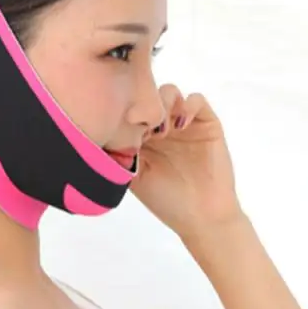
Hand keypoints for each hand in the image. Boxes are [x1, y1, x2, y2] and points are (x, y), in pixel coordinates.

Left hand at [129, 85, 243, 235]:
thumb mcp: (133, 177)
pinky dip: (188, 105)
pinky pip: (197, 100)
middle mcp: (161, 125)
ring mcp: (183, 122)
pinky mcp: (206, 123)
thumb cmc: (165, 200)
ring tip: (161, 130)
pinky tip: (180, 126)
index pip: (127, 108)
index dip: (122, 112)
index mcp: (140, 136)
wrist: (201, 216)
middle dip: (142, 105)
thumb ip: (119, 154)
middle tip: (140, 126)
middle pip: (147, 94)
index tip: (120, 127)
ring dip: (163, 104)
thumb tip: (100, 134)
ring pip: (169, 92)